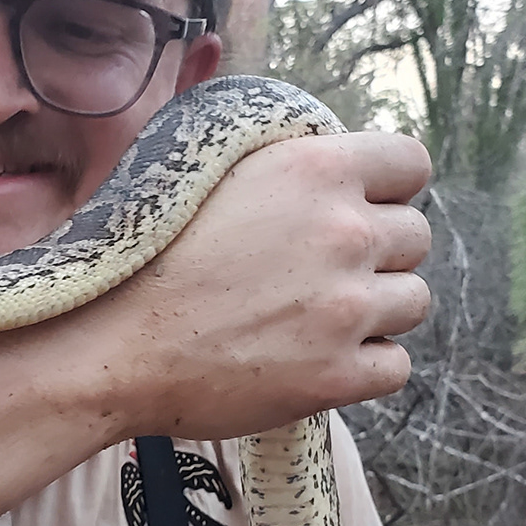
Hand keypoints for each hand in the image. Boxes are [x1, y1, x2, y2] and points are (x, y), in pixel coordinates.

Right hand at [65, 130, 432, 440]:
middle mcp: (343, 232)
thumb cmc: (141, 260)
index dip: (389, 185)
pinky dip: (365, 366)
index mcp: (314, 169)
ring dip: (377, 310)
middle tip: (323, 270)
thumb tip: (312, 148)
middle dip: (379, 251)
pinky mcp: (340, 376)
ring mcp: (347, 309)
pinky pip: (396, 367)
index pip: (410, 161)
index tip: (362, 205)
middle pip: (416, 235)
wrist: (109, 349)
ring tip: (318, 317)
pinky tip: (316, 358)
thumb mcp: (203, 173)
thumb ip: (271, 158)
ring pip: (414, 301)